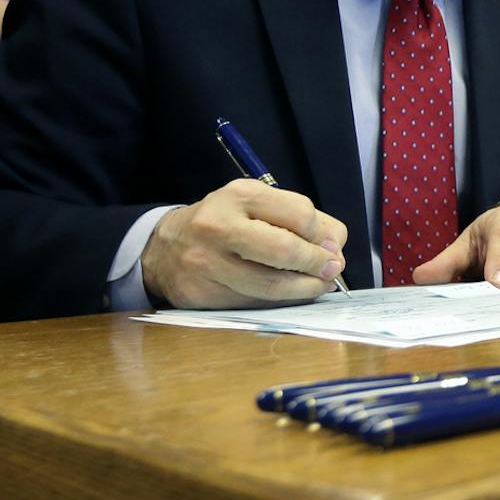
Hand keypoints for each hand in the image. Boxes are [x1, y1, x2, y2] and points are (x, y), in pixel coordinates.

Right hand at [140, 179, 347, 309]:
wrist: (164, 247)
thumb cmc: (224, 222)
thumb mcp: (259, 204)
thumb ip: (302, 220)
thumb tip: (335, 249)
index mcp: (239, 196)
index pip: (298, 213)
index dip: (322, 234)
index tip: (331, 246)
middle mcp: (218, 227)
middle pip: (283, 250)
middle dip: (316, 264)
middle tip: (332, 271)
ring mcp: (206, 264)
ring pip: (270, 286)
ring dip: (305, 289)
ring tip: (319, 285)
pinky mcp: (201, 295)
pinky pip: (253, 303)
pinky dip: (280, 302)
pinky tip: (290, 295)